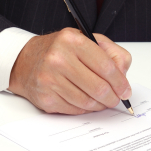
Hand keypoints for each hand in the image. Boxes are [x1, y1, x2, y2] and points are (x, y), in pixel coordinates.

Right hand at [8, 28, 131, 114]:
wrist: (25, 61)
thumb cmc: (59, 51)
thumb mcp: (86, 40)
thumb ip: (111, 53)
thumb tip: (123, 75)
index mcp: (73, 41)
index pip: (106, 66)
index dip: (120, 82)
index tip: (125, 90)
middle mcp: (59, 59)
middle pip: (98, 87)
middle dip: (113, 97)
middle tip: (116, 99)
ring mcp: (50, 79)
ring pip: (87, 102)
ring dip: (100, 105)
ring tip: (103, 101)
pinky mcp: (45, 98)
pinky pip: (75, 109)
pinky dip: (85, 108)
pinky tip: (86, 101)